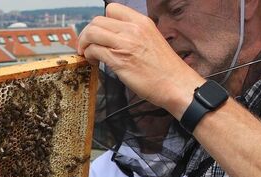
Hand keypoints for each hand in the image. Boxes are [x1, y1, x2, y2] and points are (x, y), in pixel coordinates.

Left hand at [76, 3, 203, 116]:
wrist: (176, 83)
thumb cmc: (164, 68)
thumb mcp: (151, 39)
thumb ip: (133, 34)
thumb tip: (113, 36)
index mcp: (141, 22)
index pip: (112, 9)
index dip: (101, 21)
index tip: (99, 33)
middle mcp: (133, 29)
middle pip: (97, 21)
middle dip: (88, 33)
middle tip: (88, 44)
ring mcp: (125, 43)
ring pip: (92, 33)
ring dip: (85, 43)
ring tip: (88, 53)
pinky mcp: (118, 60)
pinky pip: (94, 50)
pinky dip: (89, 55)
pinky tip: (94, 62)